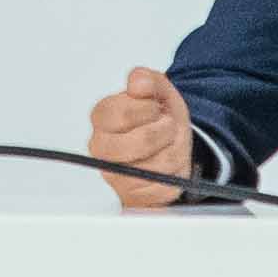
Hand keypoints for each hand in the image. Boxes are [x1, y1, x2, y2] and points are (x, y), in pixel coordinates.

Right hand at [84, 69, 198, 211]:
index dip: (148, 110)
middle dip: (163, 132)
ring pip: (156, 167)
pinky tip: (169, 164)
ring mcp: (116, 176)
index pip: (122, 114)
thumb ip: (147, 80)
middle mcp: (102, 149)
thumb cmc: (159, 117)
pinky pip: (162, 187)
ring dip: (174, 151)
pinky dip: (175, 174)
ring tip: (169, 143)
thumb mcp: (158, 89)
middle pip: (138, 143)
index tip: (155, 108)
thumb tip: (138, 82)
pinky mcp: (134, 196)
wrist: (171, 143)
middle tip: (167, 125)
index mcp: (102, 118)